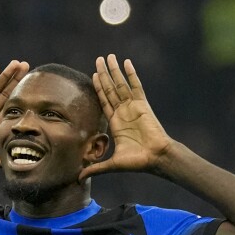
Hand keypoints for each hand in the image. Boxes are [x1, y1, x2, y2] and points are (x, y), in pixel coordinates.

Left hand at [79, 54, 172, 180]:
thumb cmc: (137, 162)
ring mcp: (133, 107)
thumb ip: (96, 168)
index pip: (104, 101)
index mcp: (116, 123)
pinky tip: (126, 62)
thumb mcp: (111, 164)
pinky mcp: (143, 105)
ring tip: (108, 56)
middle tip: (98, 59)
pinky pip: (136, 86)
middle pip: (111, 88)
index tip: (92, 75)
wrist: (155, 158)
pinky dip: (131, 74)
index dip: (98, 88)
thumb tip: (79, 178)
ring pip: (121, 84)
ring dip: (114, 70)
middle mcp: (123, 112)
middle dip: (103, 74)